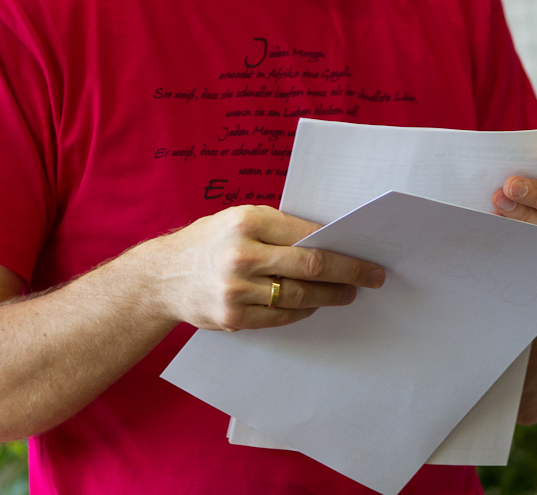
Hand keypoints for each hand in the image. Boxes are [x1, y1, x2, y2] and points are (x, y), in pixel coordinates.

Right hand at [150, 204, 384, 331]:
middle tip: (372, 277)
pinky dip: (302, 312)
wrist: (164, 275)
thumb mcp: (239, 219)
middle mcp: (242, 254)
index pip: (308, 235)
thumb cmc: (210, 240)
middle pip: (310, 267)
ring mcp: (236, 289)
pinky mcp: (233, 318)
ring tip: (347, 293)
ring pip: (299, 296)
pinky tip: (315, 306)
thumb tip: (328, 239)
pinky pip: (281, 317)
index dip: (341, 246)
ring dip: (329, 296)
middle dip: (348, 273)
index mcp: (247, 221)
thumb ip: (279, 228)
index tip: (365, 252)